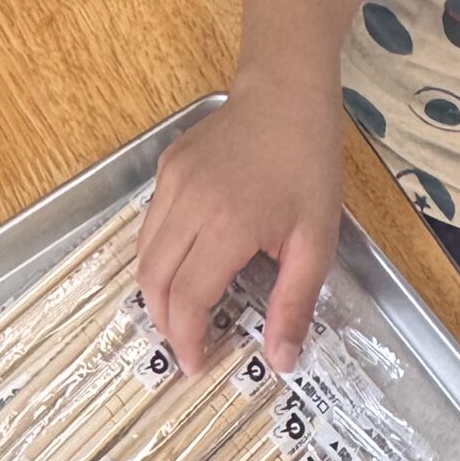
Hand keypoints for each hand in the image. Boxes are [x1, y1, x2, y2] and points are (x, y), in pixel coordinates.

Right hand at [139, 83, 343, 373]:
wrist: (287, 96)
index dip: (187, 339)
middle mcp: (187, 204)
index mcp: (226, 226)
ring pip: (143, 252)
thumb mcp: (316, 241)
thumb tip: (281, 360)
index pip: (187, 299)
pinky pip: (151, 222)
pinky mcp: (167, 165)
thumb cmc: (308, 167)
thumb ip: (294, 303)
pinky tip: (187, 260)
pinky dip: (159, 252)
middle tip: (189, 343)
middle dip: (165, 322)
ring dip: (157, 290)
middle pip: (153, 280)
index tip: (198, 364)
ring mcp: (171, 181)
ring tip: (184, 310)